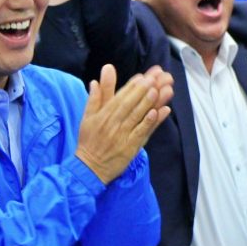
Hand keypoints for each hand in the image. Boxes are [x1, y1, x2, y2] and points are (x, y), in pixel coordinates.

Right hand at [75, 65, 173, 182]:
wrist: (89, 168)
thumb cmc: (89, 141)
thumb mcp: (87, 118)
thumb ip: (94, 98)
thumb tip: (95, 80)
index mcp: (102, 116)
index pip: (118, 98)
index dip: (131, 87)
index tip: (141, 76)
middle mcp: (112, 124)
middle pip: (129, 104)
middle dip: (141, 90)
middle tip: (153, 79)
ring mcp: (122, 136)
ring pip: (136, 116)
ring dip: (148, 103)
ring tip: (157, 90)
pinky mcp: (130, 148)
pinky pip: (141, 133)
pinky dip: (150, 122)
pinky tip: (159, 112)